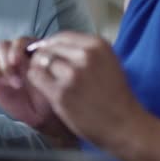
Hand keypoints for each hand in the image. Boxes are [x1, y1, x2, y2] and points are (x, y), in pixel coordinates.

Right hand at [0, 38, 62, 131]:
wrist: (37, 112)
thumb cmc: (45, 95)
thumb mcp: (48, 82)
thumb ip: (40, 68)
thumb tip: (33, 59)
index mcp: (29, 50)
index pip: (19, 40)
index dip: (15, 49)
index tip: (17, 63)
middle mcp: (12, 52)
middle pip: (0, 45)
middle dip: (4, 63)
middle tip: (13, 82)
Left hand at [26, 32, 147, 150]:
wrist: (123, 124)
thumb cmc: (115, 94)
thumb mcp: (107, 61)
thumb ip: (84, 50)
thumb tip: (53, 44)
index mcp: (97, 45)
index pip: (62, 36)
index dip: (51, 44)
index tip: (48, 51)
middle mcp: (85, 56)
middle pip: (49, 47)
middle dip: (43, 56)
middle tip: (46, 68)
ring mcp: (72, 74)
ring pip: (41, 61)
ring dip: (39, 69)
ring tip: (47, 78)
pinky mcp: (61, 92)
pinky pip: (36, 77)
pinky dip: (36, 79)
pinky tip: (44, 86)